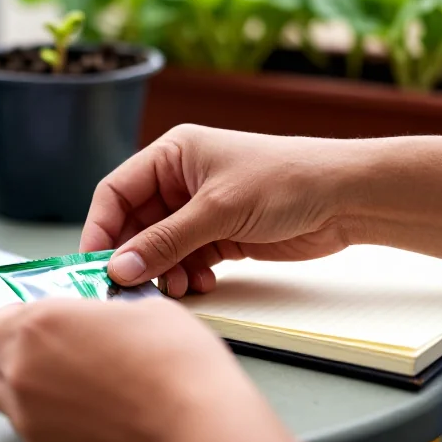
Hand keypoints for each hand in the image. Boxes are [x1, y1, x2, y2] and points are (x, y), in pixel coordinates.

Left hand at [0, 298, 332, 441]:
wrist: (197, 435)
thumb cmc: (178, 373)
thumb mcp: (146, 309)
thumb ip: (104, 309)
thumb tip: (103, 316)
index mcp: (38, 328)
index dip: (19, 319)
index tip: (46, 318)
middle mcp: (24, 375)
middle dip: (19, 353)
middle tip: (60, 348)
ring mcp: (32, 421)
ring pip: (9, 399)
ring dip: (30, 385)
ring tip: (76, 381)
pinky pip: (34, 429)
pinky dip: (51, 418)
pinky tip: (90, 411)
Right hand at [81, 124, 352, 296]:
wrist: (347, 197)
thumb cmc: (286, 180)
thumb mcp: (217, 210)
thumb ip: (165, 241)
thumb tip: (120, 268)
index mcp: (172, 154)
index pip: (116, 192)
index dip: (101, 228)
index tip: (95, 263)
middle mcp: (180, 180)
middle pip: (136, 224)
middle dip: (136, 256)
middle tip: (131, 287)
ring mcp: (199, 208)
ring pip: (160, 247)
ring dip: (164, 270)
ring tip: (177, 287)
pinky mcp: (220, 233)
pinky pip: (187, 259)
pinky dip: (188, 274)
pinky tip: (203, 283)